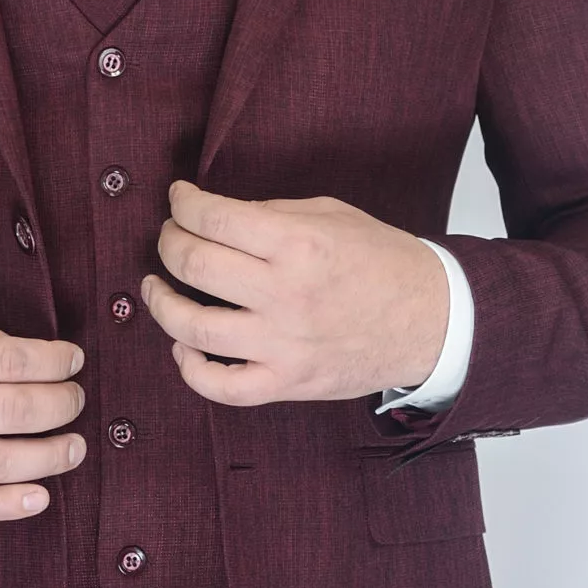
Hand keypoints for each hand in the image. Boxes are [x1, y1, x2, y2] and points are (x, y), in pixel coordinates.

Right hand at [0, 299, 85, 517]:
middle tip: (75, 400)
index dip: (54, 361)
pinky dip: (9, 504)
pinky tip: (41, 496)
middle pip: (15, 411)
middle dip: (61, 404)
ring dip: (50, 456)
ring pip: (0, 462)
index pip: (11, 360)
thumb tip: (30, 356)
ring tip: (74, 447)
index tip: (73, 360)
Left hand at [140, 181, 448, 405]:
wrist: (430, 320)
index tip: (178, 200)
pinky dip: (191, 369)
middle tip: (170, 238)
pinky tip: (184, 347)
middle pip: (194, 266)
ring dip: (162, 304)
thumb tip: (215, 218)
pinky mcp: (287, 382)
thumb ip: (271, 215)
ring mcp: (283, 344)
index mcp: (299, 244)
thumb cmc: (382, 263)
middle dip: (168, 244)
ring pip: (193, 329)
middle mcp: (286, 294)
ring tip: (157, 289)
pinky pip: (221, 387)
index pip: (214, 218)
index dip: (183, 204)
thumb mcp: (332, 216)